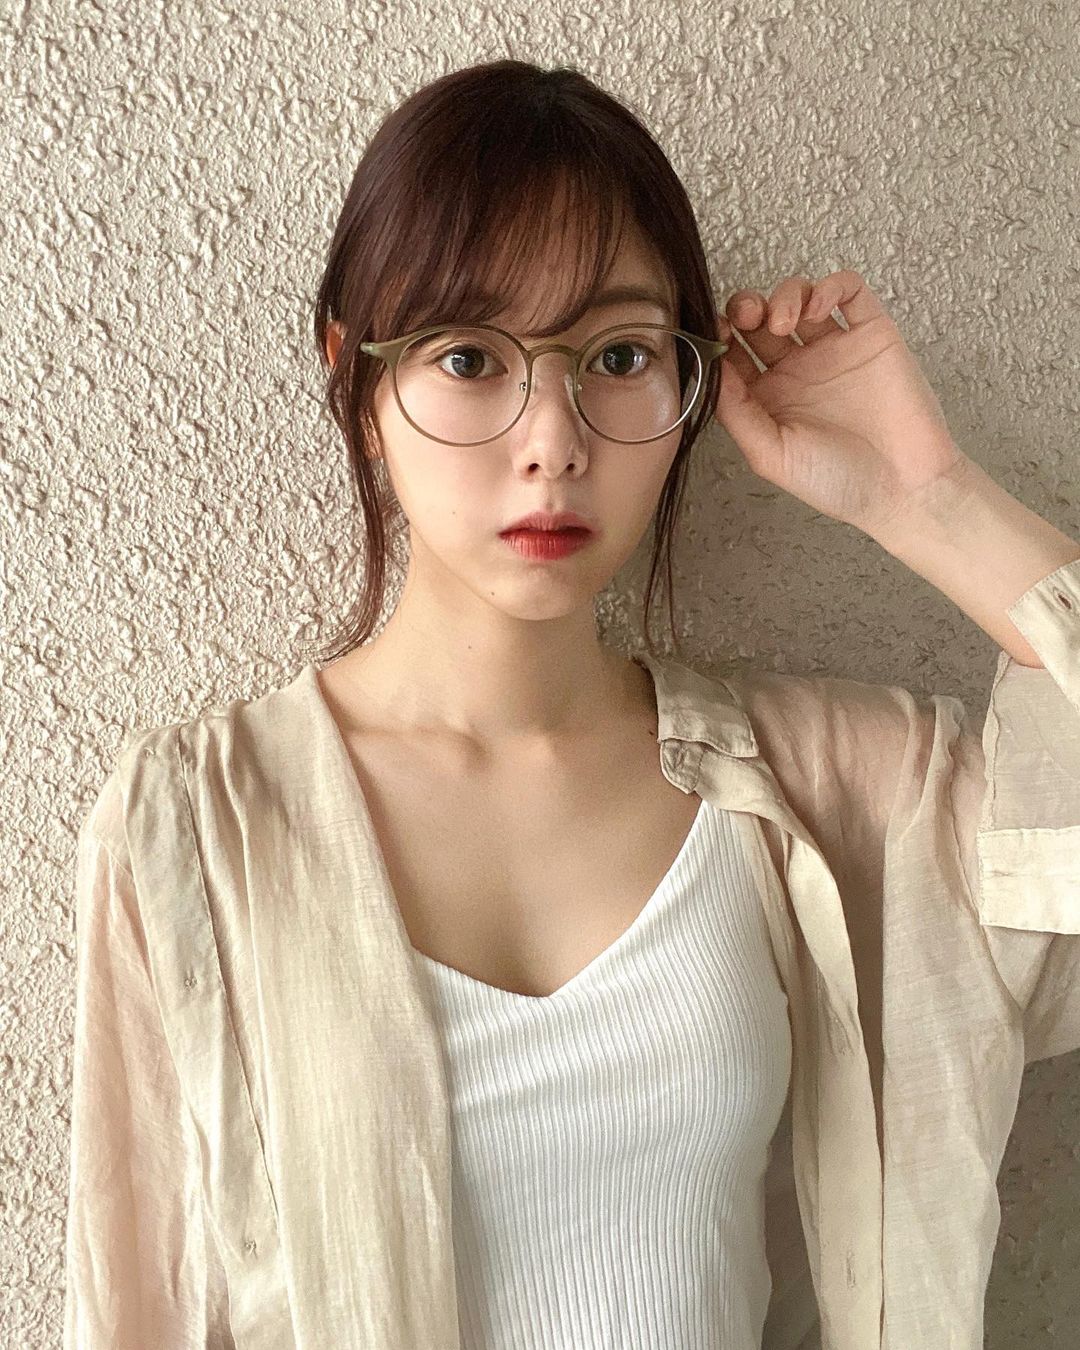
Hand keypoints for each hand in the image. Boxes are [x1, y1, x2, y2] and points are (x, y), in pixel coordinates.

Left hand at [714, 269, 971, 540]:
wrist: (902, 489)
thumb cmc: (835, 482)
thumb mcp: (770, 454)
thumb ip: (736, 411)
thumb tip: (709, 367)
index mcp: (769, 396)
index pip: (732, 352)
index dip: (719, 336)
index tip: (714, 333)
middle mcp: (798, 369)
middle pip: (761, 319)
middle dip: (746, 307)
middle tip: (745, 317)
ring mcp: (835, 349)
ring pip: (801, 297)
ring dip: (784, 296)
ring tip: (785, 321)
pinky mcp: (872, 335)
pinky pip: (850, 291)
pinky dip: (831, 286)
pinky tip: (819, 307)